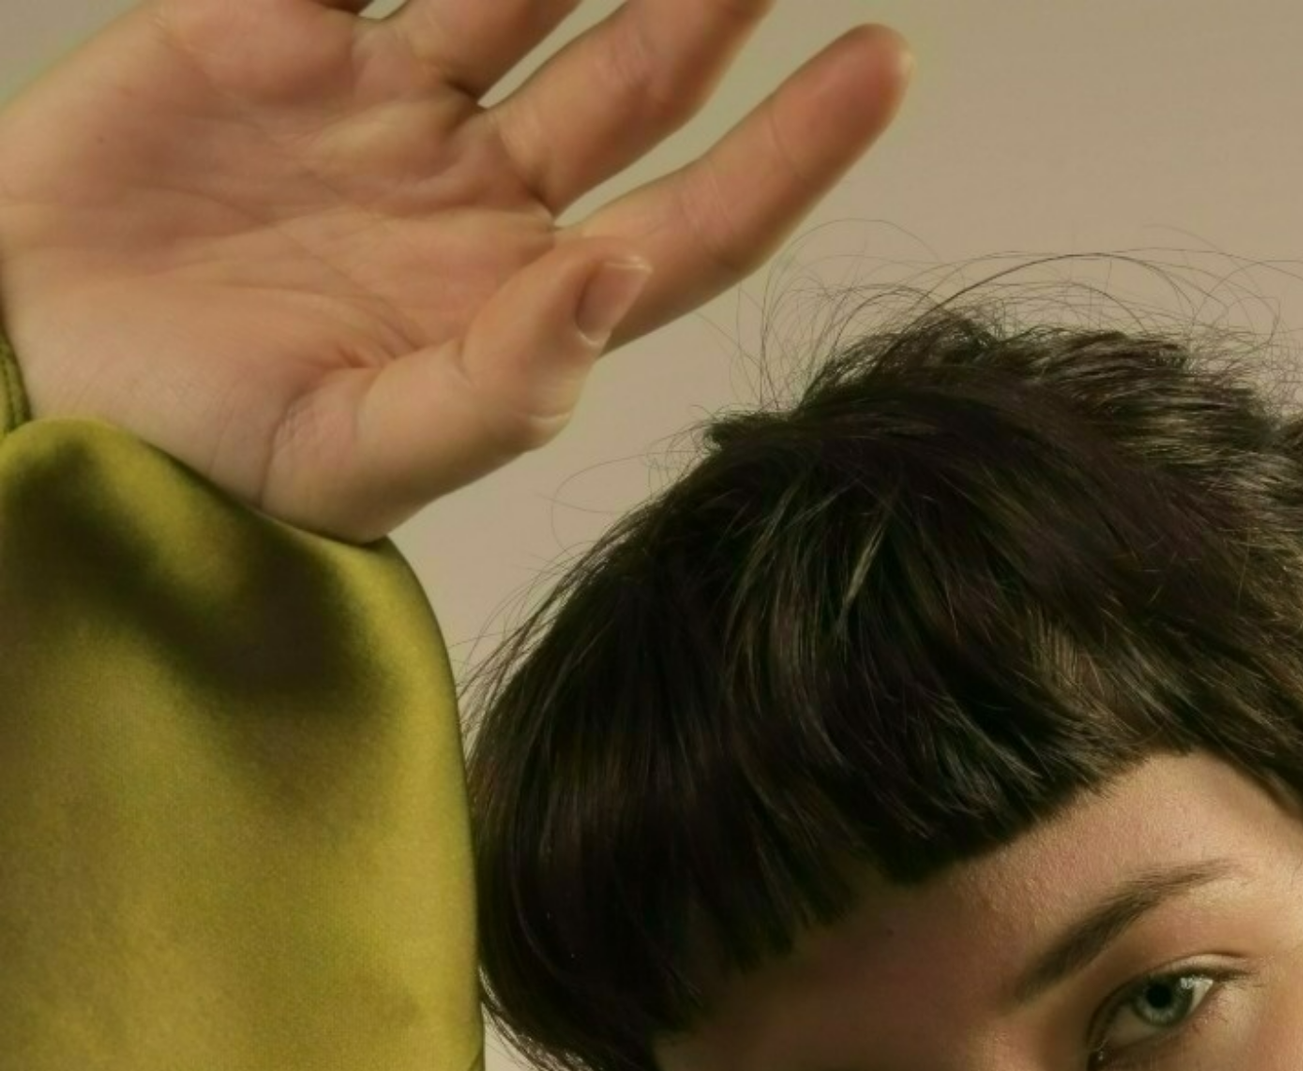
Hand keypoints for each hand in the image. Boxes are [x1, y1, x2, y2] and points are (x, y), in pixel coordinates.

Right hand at [0, 0, 911, 538]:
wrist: (25, 377)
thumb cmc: (195, 457)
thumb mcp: (360, 459)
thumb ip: (502, 387)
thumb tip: (619, 283)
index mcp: (518, 305)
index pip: (695, 221)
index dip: (795, 149)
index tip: (884, 64)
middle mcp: (475, 196)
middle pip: (638, 78)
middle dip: (717, 1)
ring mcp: (385, 102)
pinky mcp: (281, 24)